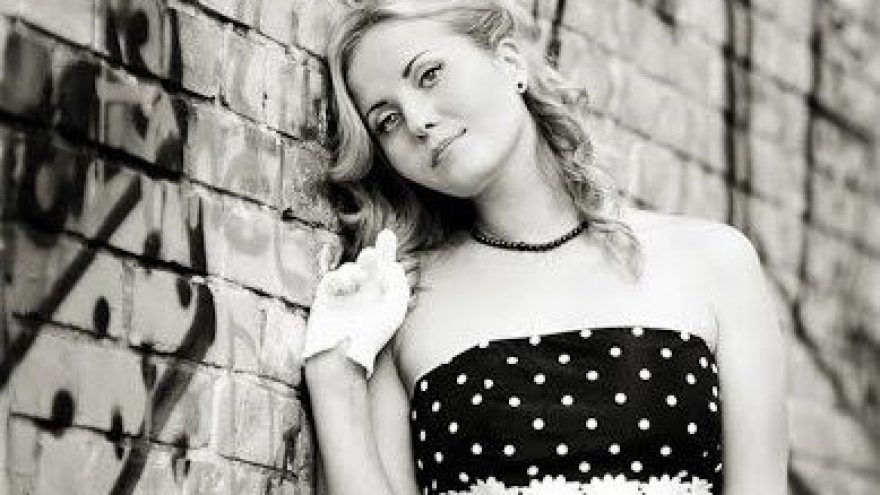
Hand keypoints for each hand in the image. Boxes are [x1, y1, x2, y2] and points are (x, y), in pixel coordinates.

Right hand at [303, 229, 410, 376]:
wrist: (343, 351)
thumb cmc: (373, 333)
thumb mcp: (396, 307)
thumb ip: (398, 282)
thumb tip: (390, 264)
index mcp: (381, 298)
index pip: (385, 270)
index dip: (386, 251)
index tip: (387, 234)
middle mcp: (363, 295)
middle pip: (366, 266)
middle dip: (370, 256)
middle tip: (372, 254)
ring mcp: (344, 296)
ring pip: (349, 270)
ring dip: (354, 271)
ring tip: (358, 280)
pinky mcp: (326, 298)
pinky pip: (331, 278)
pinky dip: (339, 278)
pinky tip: (345, 287)